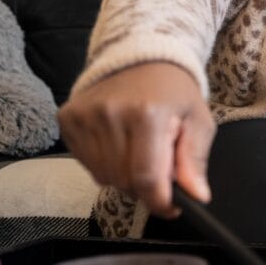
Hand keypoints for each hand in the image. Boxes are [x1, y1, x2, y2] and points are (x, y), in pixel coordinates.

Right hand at [57, 62, 215, 216]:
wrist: (140, 57)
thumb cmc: (174, 92)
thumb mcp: (198, 121)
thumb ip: (195, 160)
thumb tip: (197, 197)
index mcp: (148, 114)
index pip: (146, 177)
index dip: (160, 201)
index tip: (172, 207)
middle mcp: (111, 114)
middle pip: (124, 181)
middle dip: (146, 186)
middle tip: (159, 166)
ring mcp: (84, 116)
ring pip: (104, 177)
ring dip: (124, 176)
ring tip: (138, 151)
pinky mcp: (67, 118)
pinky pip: (86, 164)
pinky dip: (105, 164)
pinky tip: (118, 143)